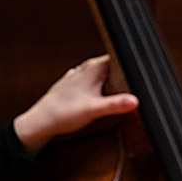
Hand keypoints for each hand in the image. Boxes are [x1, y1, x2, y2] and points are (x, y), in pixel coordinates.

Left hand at [13, 54, 138, 155]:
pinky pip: (93, 82)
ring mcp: (79, 75)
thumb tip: (136, 101)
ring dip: (111, 82)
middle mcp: (86, 68)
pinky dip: (99, 88)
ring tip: (117, 95)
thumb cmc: (62, 114)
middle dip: (123, 76)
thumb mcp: (94, 110)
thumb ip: (116, 104)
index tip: (141, 74)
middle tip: (133, 88)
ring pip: (103, 74)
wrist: (40, 122)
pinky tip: (100, 99)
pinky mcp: (74, 85)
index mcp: (94, 67)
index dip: (132, 66)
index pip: (121, 57)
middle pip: (114, 66)